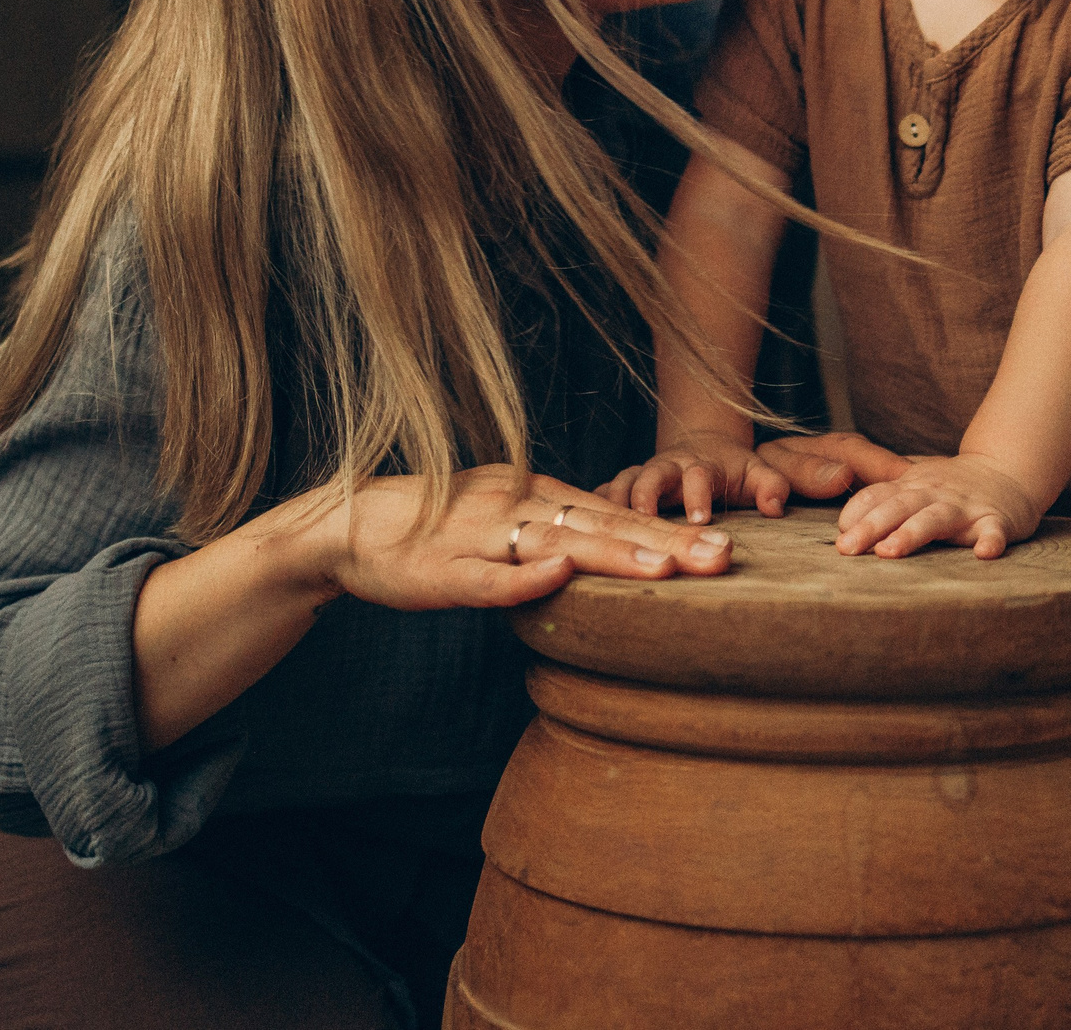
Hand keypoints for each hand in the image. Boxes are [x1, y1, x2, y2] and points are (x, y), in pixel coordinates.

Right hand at [284, 464, 732, 611]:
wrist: (346, 526)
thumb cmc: (429, 527)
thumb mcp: (499, 515)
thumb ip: (550, 527)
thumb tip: (607, 544)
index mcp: (532, 493)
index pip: (612, 511)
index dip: (669, 528)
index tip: (724, 544)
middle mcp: (515, 505)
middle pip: (601, 523)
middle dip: (666, 542)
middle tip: (724, 558)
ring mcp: (480, 536)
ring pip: (557, 544)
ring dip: (614, 555)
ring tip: (669, 568)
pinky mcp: (444, 569)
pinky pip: (489, 577)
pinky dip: (524, 577)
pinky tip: (561, 576)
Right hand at [601, 429, 920, 523]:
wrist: (699, 444)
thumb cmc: (764, 467)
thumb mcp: (810, 464)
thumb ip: (854, 465)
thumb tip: (909, 473)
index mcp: (753, 464)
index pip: (770, 468)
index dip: (775, 480)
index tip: (776, 501)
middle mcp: (707, 464)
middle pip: (700, 471)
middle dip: (696, 488)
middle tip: (697, 513)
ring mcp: (667, 471)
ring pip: (652, 479)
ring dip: (646, 495)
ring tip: (639, 513)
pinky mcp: (635, 483)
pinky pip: (615, 490)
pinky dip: (606, 499)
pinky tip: (594, 515)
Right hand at [601, 431, 789, 524]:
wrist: (702, 446)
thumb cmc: (732, 469)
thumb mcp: (757, 473)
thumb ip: (771, 486)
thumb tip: (776, 507)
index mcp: (698, 465)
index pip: (698, 476)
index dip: (698, 495)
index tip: (701, 520)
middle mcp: (664, 468)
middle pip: (649, 476)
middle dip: (645, 496)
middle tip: (643, 519)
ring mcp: (638, 477)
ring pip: (618, 485)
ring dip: (610, 506)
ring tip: (601, 532)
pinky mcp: (620, 489)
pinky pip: (597, 496)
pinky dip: (586, 510)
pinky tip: (575, 533)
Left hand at [834, 452, 1043, 559]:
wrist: (1007, 470)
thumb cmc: (950, 486)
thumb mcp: (913, 486)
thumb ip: (881, 502)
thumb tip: (843, 527)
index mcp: (911, 487)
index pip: (877, 495)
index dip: (856, 512)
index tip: (840, 534)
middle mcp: (933, 493)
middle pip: (898, 507)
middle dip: (871, 527)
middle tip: (847, 548)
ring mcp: (965, 506)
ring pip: (935, 518)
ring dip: (911, 533)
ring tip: (889, 551)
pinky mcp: (996, 519)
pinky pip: (993, 531)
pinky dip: (990, 541)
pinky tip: (984, 554)